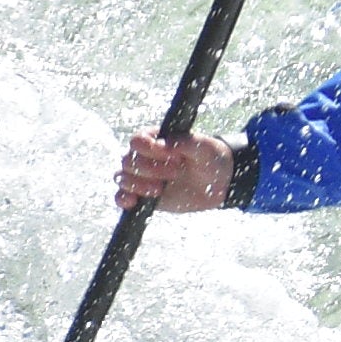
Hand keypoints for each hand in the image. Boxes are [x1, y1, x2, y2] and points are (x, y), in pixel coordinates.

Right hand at [117, 132, 232, 213]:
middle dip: (150, 169)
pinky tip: (133, 202)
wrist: (218, 184)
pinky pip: (121, 197)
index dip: (150, 149)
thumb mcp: (203, 147)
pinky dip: (123, 199)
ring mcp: (142, 177)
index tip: (172, 156)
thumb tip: (164, 144)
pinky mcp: (142, 195)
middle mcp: (144, 157)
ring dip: (138, 185)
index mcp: (155, 139)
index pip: (137, 141)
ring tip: (160, 189)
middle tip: (177, 172)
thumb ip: (185, 142)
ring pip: (122, 178)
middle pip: (128, 161)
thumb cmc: (209, 158)